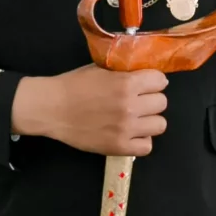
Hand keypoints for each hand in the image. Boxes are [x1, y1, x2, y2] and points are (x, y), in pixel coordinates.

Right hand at [12, 65, 168, 156]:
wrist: (52, 108)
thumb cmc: (74, 85)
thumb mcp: (102, 69)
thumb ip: (125, 71)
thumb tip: (145, 73)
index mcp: (127, 83)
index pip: (161, 80)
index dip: (153, 81)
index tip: (145, 84)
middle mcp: (130, 106)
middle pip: (162, 103)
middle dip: (151, 100)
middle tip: (138, 101)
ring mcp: (126, 129)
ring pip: (160, 125)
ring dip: (149, 120)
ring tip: (135, 118)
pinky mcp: (119, 147)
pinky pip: (147, 146)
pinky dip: (141, 140)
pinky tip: (130, 133)